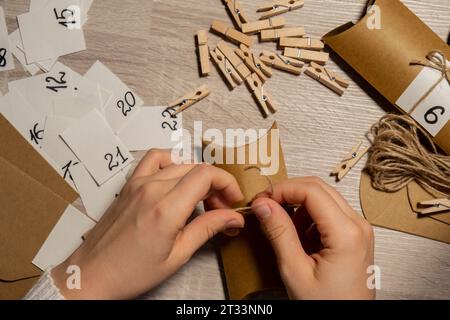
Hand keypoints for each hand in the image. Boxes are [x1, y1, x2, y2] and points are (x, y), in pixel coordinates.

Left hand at [52, 150, 244, 298]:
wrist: (92, 274)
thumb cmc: (131, 272)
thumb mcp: (177, 256)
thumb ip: (207, 229)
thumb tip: (233, 218)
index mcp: (166, 209)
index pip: (206, 175)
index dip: (226, 183)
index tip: (233, 200)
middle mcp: (152, 189)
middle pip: (196, 168)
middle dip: (215, 186)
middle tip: (220, 209)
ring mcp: (138, 184)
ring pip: (179, 163)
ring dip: (196, 176)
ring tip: (200, 198)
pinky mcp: (129, 184)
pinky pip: (153, 159)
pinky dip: (171, 162)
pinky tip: (176, 180)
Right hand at [251, 177, 374, 299]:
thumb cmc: (327, 305)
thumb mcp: (295, 271)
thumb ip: (279, 233)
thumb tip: (264, 204)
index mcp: (346, 234)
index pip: (311, 190)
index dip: (282, 189)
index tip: (262, 199)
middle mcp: (358, 225)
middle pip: (318, 188)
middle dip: (288, 192)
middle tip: (266, 206)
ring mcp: (358, 229)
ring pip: (323, 197)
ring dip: (298, 206)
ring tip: (283, 229)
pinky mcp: (354, 235)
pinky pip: (329, 212)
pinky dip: (309, 218)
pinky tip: (300, 238)